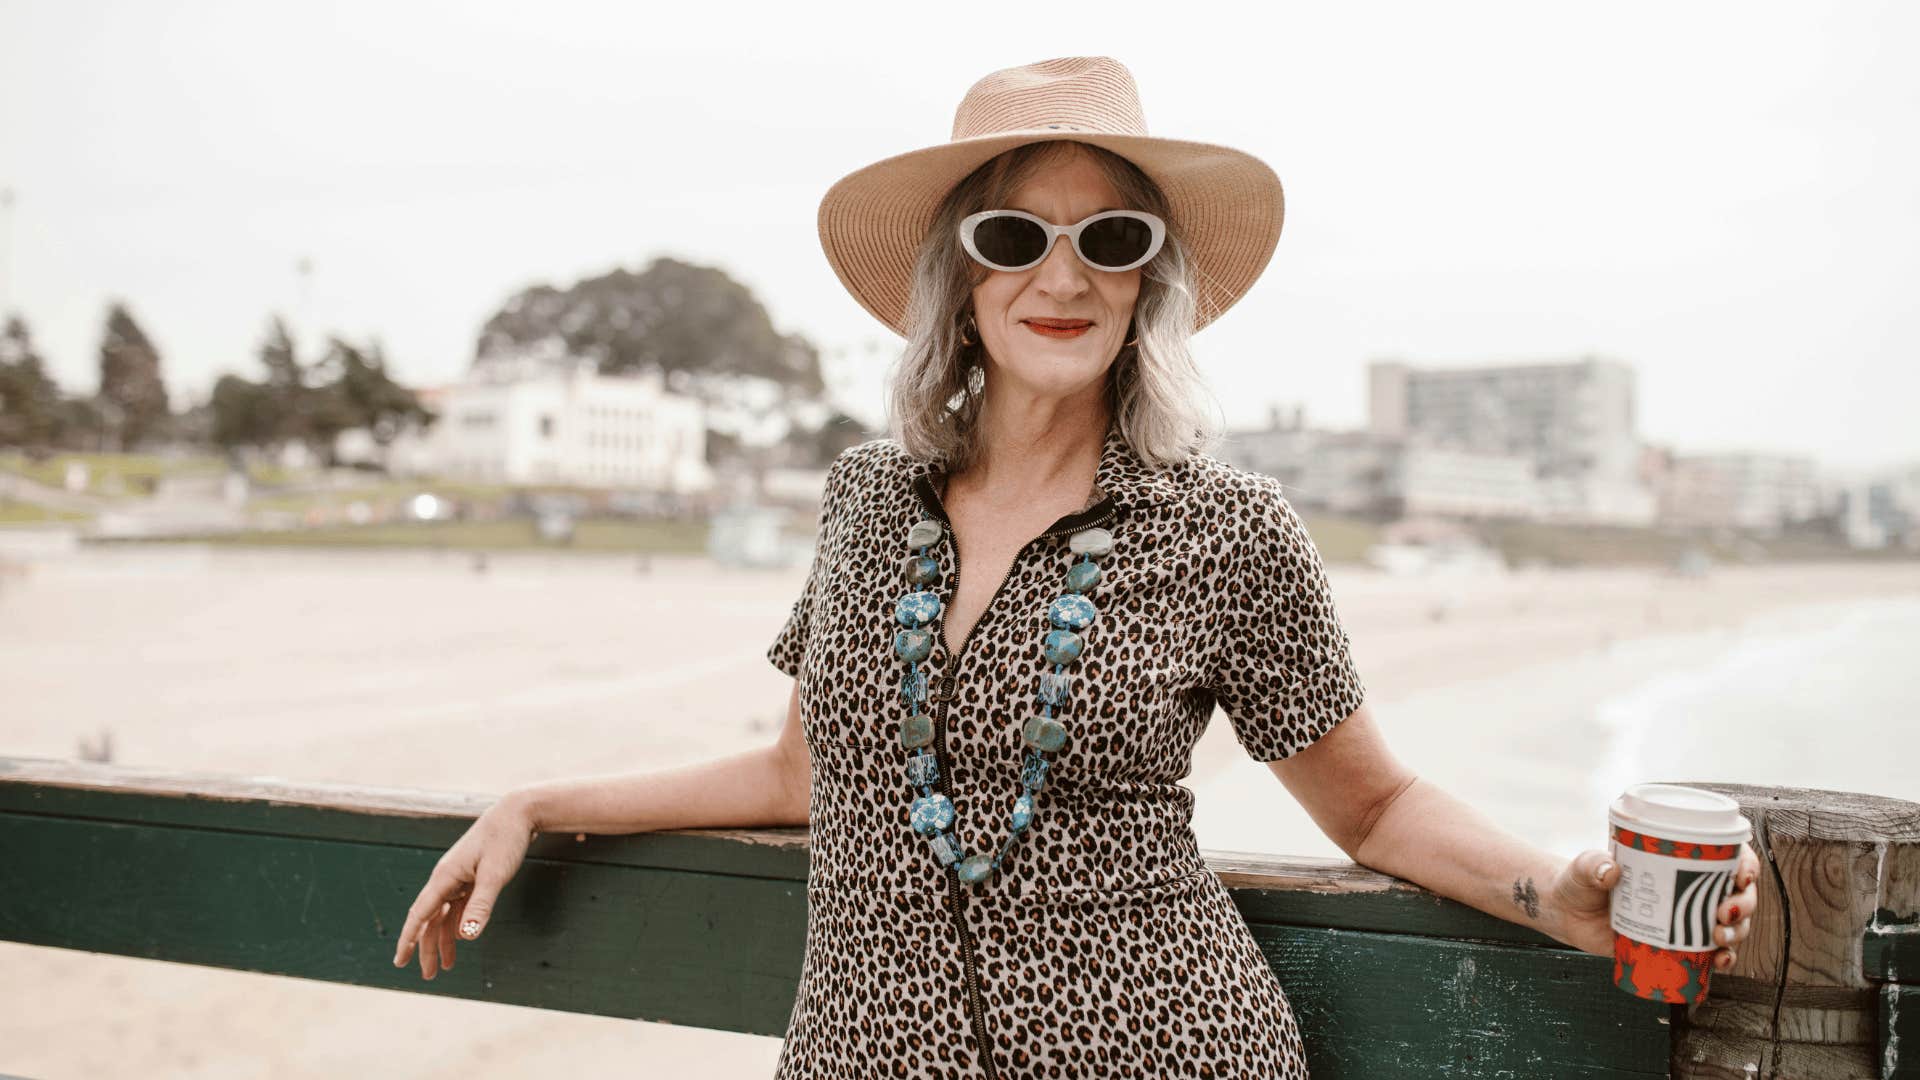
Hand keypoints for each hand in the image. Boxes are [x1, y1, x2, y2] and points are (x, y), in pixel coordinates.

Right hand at [391, 793, 537, 979]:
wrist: (517, 812)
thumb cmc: (506, 840)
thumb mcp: (495, 874)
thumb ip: (480, 906)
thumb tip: (465, 937)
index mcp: (445, 877)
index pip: (420, 914)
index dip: (408, 939)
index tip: (399, 961)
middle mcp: (446, 878)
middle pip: (429, 919)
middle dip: (426, 948)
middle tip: (428, 976)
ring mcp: (458, 877)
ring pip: (443, 915)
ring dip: (442, 940)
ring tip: (444, 967)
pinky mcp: (470, 876)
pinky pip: (457, 907)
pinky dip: (456, 925)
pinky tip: (459, 940)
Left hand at [1549, 843, 1760, 976]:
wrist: (1568, 913)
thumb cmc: (1581, 881)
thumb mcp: (1584, 868)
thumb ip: (1591, 865)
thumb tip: (1609, 870)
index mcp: (1678, 861)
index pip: (1726, 857)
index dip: (1745, 864)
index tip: (1742, 874)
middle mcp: (1690, 889)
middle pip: (1738, 894)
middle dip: (1744, 904)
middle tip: (1724, 912)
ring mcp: (1687, 920)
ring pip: (1733, 925)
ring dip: (1737, 932)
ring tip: (1719, 938)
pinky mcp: (1679, 946)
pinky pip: (1713, 954)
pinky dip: (1723, 959)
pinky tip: (1719, 962)